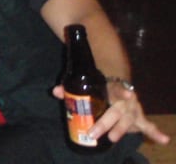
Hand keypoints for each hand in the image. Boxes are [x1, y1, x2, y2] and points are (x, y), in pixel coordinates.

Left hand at [51, 83, 170, 145]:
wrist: (117, 81)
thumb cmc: (99, 85)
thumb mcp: (85, 84)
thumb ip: (70, 88)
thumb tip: (55, 92)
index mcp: (112, 88)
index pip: (115, 89)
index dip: (121, 92)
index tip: (126, 94)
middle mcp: (124, 99)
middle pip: (117, 112)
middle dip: (106, 123)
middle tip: (95, 132)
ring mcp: (133, 108)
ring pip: (129, 120)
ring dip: (121, 130)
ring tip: (114, 138)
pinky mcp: (139, 116)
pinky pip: (148, 125)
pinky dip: (156, 132)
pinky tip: (164, 140)